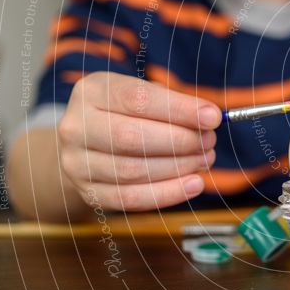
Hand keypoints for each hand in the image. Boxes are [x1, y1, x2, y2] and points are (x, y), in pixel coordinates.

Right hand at [57, 72, 220, 211]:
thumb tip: (209, 118)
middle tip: (209, 141)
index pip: (136, 99)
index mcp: (91, 92)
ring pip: (132, 170)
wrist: (88, 144)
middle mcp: (76, 127)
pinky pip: (130, 198)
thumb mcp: (141, 96)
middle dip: (179, 141)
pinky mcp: (88, 192)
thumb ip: (172, 104)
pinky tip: (194, 184)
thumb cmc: (125, 114)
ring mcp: (77, 163)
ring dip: (178, 167)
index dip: (178, 109)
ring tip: (205, 159)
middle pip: (130, 137)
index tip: (213, 117)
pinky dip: (167, 193)